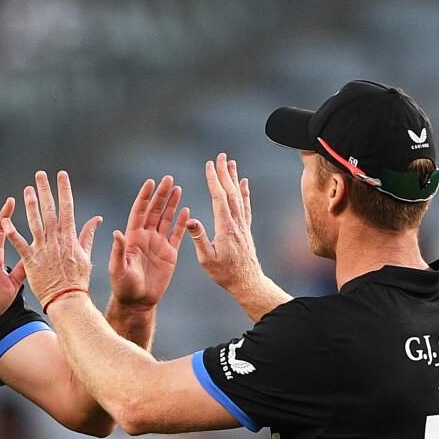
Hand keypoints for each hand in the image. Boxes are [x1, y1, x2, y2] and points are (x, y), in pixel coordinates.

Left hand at [2, 170, 101, 308]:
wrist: (68, 300)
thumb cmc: (78, 280)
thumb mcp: (86, 255)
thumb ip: (88, 235)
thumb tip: (97, 219)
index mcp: (70, 237)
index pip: (67, 208)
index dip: (64, 190)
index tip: (61, 175)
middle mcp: (56, 240)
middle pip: (50, 210)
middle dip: (45, 190)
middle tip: (40, 175)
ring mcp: (43, 249)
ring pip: (35, 222)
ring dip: (30, 205)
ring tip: (26, 190)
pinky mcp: (30, 260)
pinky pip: (19, 244)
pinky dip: (12, 233)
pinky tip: (5, 221)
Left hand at [109, 175, 188, 309]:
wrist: (138, 301)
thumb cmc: (124, 286)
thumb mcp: (118, 268)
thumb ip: (118, 250)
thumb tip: (117, 232)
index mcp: (132, 237)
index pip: (139, 211)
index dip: (145, 197)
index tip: (150, 182)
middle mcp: (146, 237)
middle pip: (154, 211)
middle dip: (161, 195)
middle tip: (168, 179)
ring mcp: (158, 244)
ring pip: (166, 219)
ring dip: (172, 204)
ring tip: (178, 188)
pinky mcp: (170, 253)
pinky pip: (177, 234)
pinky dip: (182, 223)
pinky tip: (186, 210)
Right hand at [186, 153, 265, 293]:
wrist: (247, 282)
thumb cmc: (224, 273)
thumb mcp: (207, 259)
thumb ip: (199, 238)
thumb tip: (190, 220)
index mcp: (226, 227)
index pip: (219, 198)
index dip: (214, 180)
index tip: (209, 165)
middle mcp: (237, 223)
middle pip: (231, 192)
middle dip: (224, 173)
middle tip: (220, 156)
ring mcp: (243, 225)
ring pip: (239, 196)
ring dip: (234, 178)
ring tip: (231, 163)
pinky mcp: (245, 229)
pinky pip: (246, 206)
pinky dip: (245, 192)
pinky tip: (244, 183)